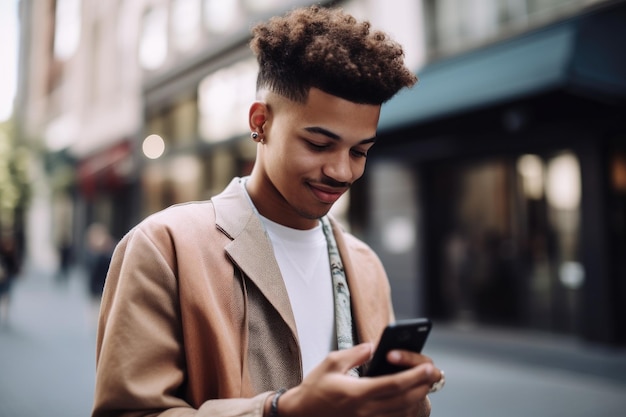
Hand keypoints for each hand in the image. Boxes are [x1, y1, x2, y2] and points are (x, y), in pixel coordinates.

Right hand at [274, 343, 440, 416]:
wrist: (301, 414)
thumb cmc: (315, 388)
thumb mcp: (331, 363)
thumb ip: (355, 354)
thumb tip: (373, 347)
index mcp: (357, 393)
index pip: (393, 385)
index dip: (414, 376)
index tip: (428, 367)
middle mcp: (365, 411)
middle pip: (403, 400)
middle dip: (421, 386)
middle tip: (433, 374)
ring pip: (400, 413)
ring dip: (416, 399)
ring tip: (424, 385)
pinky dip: (403, 411)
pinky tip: (408, 400)